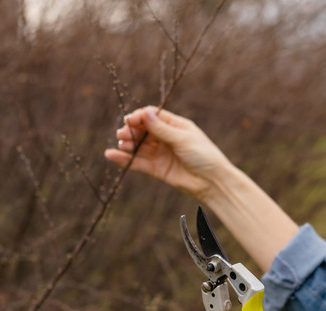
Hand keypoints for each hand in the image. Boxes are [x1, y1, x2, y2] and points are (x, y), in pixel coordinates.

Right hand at [107, 106, 231, 199]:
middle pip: (144, 130)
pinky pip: (139, 163)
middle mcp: (167, 138)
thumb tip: (144, 112)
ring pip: (140, 146)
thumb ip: (161, 129)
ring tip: (121, 143)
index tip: (130, 120)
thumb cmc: (204, 156)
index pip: (153, 116)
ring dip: (128, 144)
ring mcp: (162, 154)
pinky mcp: (158, 169)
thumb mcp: (182, 139)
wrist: (213, 182)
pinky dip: (125, 160)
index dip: (140, 117)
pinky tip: (112, 155)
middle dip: (132, 131)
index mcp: (176, 126)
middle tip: (122, 134)